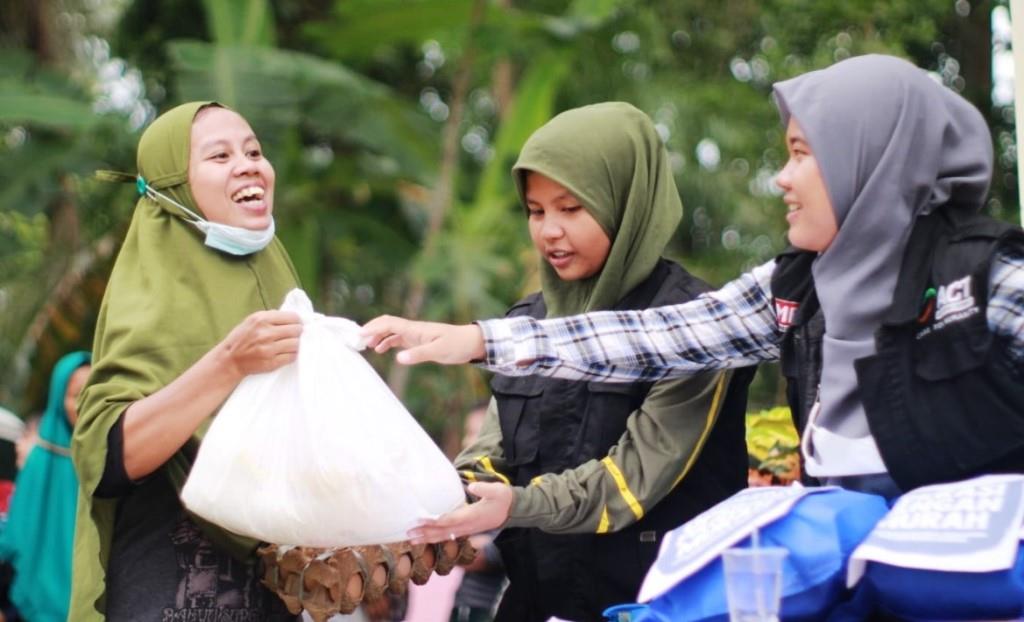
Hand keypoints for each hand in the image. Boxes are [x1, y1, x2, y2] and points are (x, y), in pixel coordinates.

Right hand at [219, 310, 302, 377]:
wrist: (229, 360)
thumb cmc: (241, 339)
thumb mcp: (251, 321)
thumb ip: (271, 317)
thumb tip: (293, 317)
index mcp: (262, 319)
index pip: (292, 317)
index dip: (297, 321)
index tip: (297, 324)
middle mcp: (266, 333)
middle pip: (297, 330)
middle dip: (298, 332)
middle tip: (295, 335)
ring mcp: (269, 349)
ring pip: (296, 344)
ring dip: (296, 344)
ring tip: (291, 344)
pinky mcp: (271, 362)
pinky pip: (292, 357)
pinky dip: (292, 354)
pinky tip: (287, 353)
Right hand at [360, 315, 484, 364]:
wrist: (471, 343)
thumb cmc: (457, 344)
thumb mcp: (439, 350)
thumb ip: (419, 354)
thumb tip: (399, 358)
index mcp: (415, 329)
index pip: (389, 324)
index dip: (373, 327)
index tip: (359, 335)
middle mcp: (413, 329)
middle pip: (387, 325)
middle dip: (371, 329)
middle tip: (357, 341)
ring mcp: (415, 335)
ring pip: (391, 332)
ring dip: (377, 336)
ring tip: (365, 347)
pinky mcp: (418, 341)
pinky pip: (398, 339)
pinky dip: (387, 342)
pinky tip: (381, 350)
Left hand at [407, 482, 513, 543]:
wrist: (512, 510)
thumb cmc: (503, 498)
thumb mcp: (498, 490)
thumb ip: (485, 488)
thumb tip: (472, 486)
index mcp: (472, 516)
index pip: (449, 520)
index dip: (434, 521)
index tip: (420, 519)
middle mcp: (467, 526)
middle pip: (442, 532)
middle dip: (425, 533)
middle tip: (408, 533)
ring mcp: (467, 530)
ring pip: (444, 536)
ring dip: (427, 538)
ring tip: (411, 539)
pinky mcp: (466, 530)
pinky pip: (448, 536)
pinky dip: (435, 538)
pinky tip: (425, 538)